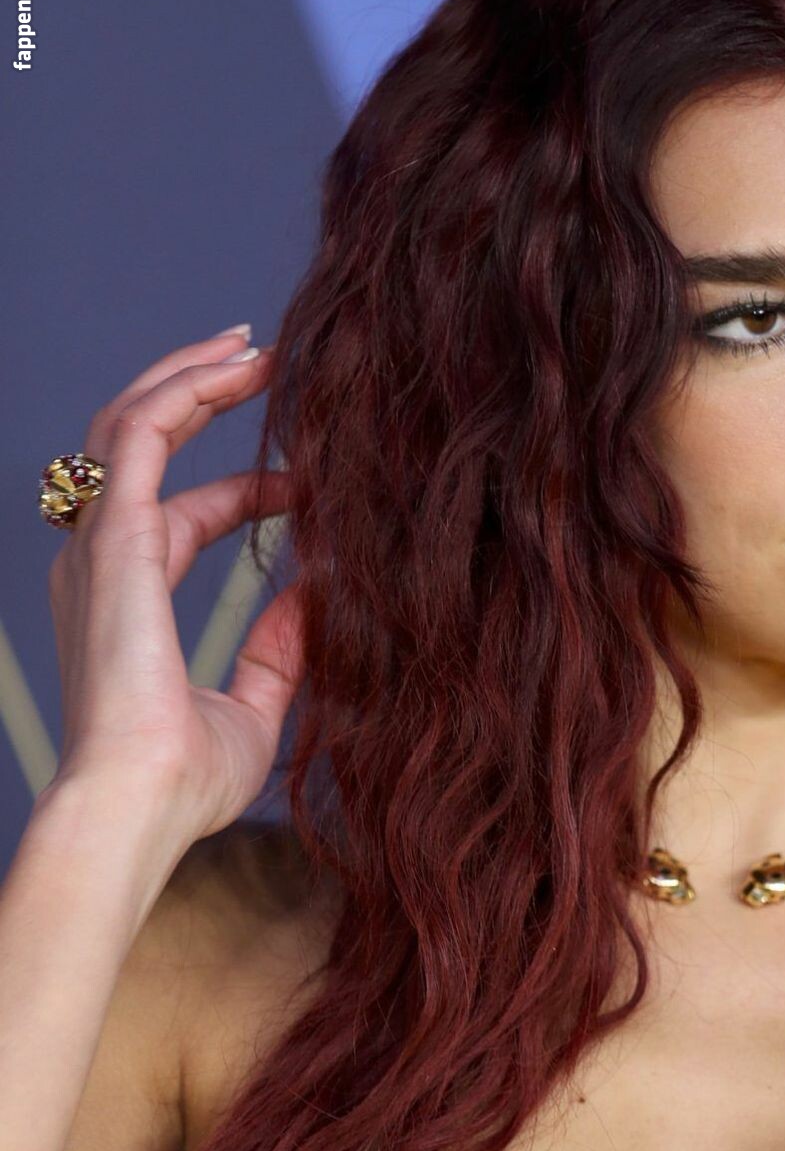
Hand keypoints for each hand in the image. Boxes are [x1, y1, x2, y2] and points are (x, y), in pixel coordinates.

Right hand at [44, 325, 304, 846]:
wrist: (138, 806)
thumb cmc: (183, 782)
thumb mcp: (253, 710)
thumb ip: (279, 654)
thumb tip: (320, 598)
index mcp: (127, 600)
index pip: (185, 515)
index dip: (250, 491)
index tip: (314, 485)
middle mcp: (100, 562)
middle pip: (141, 446)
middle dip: (199, 394)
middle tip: (265, 359)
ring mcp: (98, 546)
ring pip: (131, 421)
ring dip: (192, 374)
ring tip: (255, 344)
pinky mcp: (111, 539)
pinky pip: (137, 433)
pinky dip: (184, 390)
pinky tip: (237, 367)